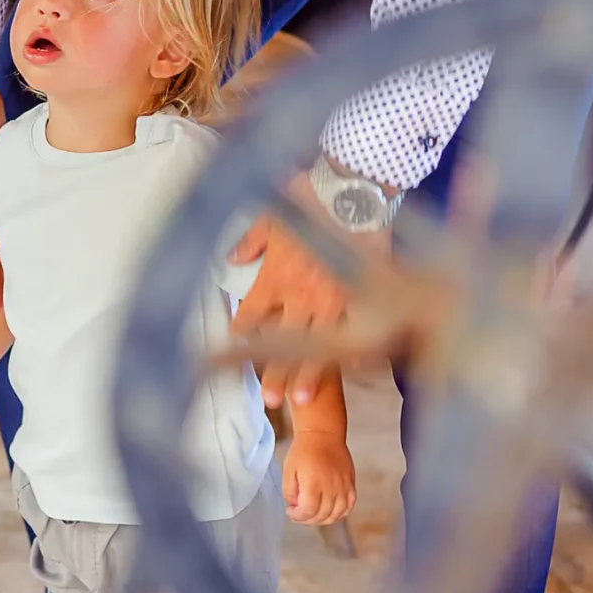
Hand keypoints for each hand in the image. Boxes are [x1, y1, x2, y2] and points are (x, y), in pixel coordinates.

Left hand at [229, 172, 389, 410]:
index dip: (242, 332)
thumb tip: (230, 260)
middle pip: (284, 344)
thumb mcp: (269, 217)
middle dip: (275, 373)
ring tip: (300, 399)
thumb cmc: (308, 199)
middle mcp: (300, 297)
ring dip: (308, 374)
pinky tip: (350, 369)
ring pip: (318, 347)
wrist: (351, 192)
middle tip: (270, 400)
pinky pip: (356, 329)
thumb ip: (249, 242)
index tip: (236, 346)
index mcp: (274, 279)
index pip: (251, 315)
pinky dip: (354, 350)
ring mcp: (333, 301)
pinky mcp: (361, 297)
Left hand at [282, 430, 356, 525]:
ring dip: (324, 520)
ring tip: (314, 514)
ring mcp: (343, 486)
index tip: (292, 512)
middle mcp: (330, 487)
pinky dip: (341, 513)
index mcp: (313, 483)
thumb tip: (295, 507)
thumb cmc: (304, 450)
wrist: (322, 435)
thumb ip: (289, 492)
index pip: (308, 511)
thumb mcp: (288, 470)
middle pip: (322, 516)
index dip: (298, 517)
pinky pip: (349, 505)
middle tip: (301, 515)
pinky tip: (331, 511)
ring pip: (337, 514)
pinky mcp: (351, 483)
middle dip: (308, 519)